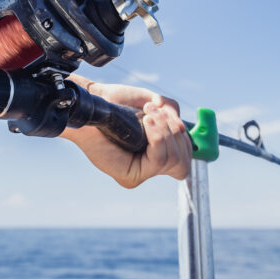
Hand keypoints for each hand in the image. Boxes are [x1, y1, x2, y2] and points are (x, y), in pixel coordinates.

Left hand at [62, 77, 191, 187]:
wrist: (95, 102)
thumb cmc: (119, 102)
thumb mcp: (153, 103)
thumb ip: (171, 111)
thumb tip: (181, 125)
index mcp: (155, 155)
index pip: (184, 162)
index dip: (184, 141)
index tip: (171, 119)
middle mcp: (148, 168)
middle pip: (182, 163)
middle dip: (175, 131)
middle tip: (156, 111)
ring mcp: (140, 174)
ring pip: (172, 160)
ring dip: (165, 130)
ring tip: (148, 113)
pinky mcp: (130, 176)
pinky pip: (158, 160)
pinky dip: (157, 136)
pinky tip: (146, 121)